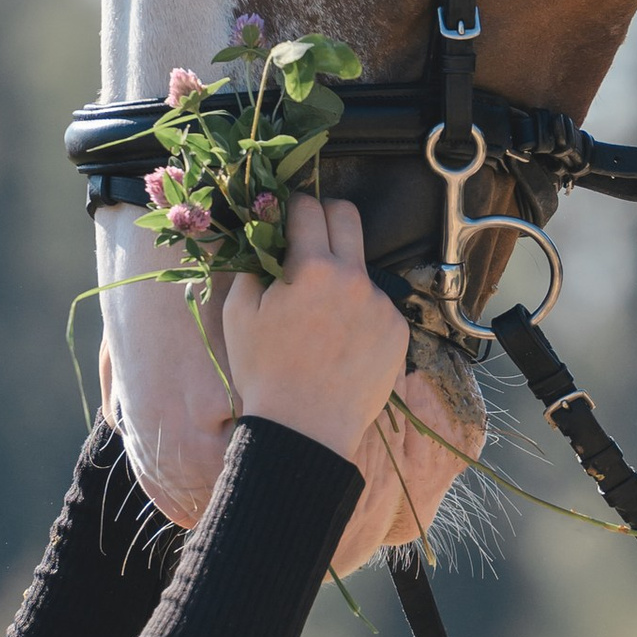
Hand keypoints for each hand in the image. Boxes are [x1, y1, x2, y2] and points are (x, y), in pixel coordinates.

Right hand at [219, 195, 412, 464]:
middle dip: (326, 215)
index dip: (292, 206)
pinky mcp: (397, 330)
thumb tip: (260, 236)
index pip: (307, 207)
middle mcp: (352, 277)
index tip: (285, 216)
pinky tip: (341, 343)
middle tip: (309, 237)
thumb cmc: (263, 372)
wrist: (304, 430)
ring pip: (360, 267)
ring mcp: (380, 303)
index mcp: (310, 268)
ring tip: (320, 317)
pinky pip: (376, 306)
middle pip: (347, 216)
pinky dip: (359, 313)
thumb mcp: (239, 313)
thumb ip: (251, 264)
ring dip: (341, 276)